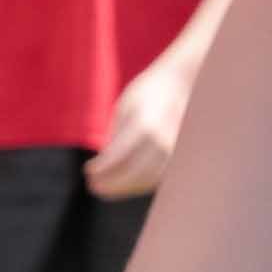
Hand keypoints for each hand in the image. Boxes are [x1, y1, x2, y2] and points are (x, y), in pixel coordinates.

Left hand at [91, 65, 187, 192]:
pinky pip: (159, 177)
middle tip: (93, 187)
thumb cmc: (148, 94)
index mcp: (144, 127)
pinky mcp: (182, 156)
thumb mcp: (125, 109)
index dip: (101, 168)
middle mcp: (162, 141)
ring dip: (125, 188)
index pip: (118, 157)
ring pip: (147, 179)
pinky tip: (126, 183)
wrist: (183, 82)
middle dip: (112, 184)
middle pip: (134, 173)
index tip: (88, 171)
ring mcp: (175, 150)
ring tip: (106, 189)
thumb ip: (117, 138)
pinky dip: (140, 184)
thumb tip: (105, 166)